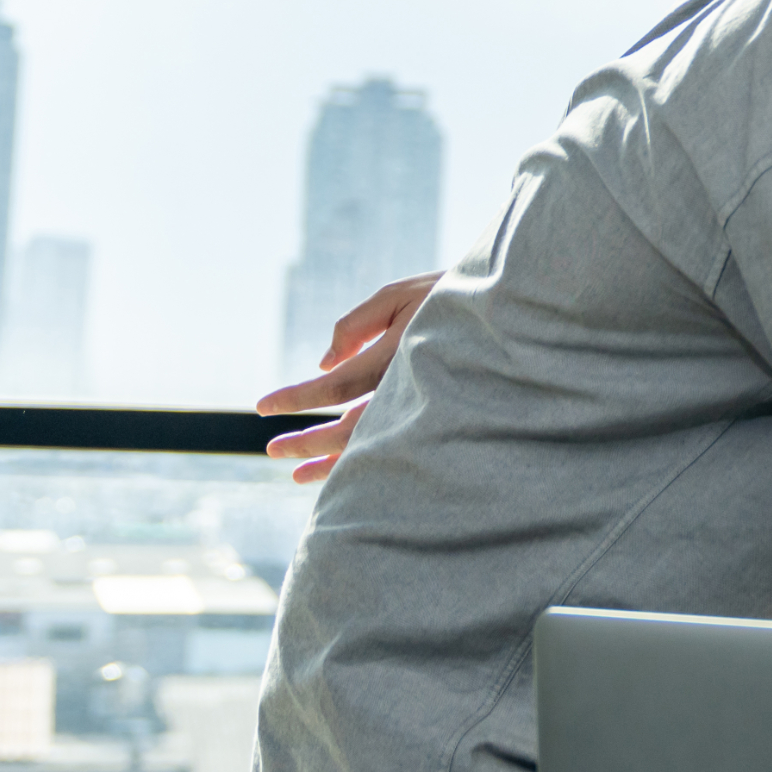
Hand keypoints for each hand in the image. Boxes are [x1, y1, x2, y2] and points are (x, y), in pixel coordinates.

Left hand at [255, 273, 437, 483]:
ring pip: (371, 445)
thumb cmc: (448, 296)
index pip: (335, 385)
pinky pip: (392, 445)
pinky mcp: (434, 417)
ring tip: (297, 476)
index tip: (263, 406)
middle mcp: (409, 389)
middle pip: (349, 428)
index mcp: (396, 356)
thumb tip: (324, 364)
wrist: (508, 317)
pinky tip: (340, 469)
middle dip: (307, 442)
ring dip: (331, 462)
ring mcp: (424, 407)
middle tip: (272, 450)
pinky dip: (362, 460)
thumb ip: (355, 326)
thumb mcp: (398, 295)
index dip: (297, 398)